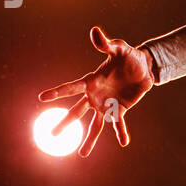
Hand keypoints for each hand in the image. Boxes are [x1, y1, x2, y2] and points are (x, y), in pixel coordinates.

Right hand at [38, 26, 153, 156]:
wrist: (144, 67)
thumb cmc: (129, 56)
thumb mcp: (119, 48)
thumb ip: (107, 43)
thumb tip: (95, 31)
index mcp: (91, 81)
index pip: (71, 87)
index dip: (57, 92)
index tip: (41, 98)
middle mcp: (95, 95)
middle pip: (77, 112)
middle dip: (65, 123)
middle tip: (50, 135)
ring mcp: (107, 104)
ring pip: (95, 124)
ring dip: (89, 139)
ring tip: (82, 154)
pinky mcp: (120, 109)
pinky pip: (118, 124)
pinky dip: (121, 132)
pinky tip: (124, 142)